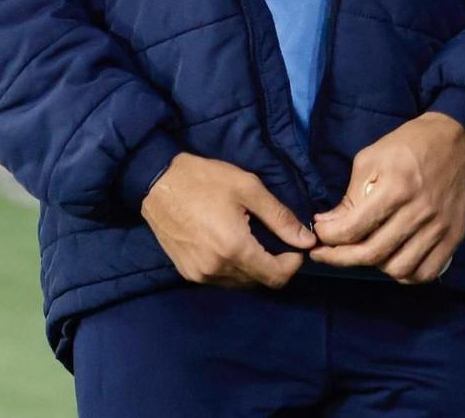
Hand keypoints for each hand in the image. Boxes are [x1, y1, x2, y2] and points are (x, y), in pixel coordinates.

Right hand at [140, 153, 314, 288]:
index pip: (275, 277)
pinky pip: (221, 280)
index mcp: (234, 248)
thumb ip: (280, 218)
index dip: (292, 265)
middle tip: (278, 241)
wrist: (158, 183)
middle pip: (258, 282)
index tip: (296, 247)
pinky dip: (235, 269)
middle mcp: (215, 269)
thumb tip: (307, 241)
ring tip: (256, 241)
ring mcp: (199, 274)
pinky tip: (235, 246)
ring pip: (240, 283)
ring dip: (254, 268)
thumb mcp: (249, 189)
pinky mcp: (187, 273)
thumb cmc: (205, 180)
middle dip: (275, 266)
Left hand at [311, 112, 464, 283]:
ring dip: (376, 266)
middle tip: (327, 253)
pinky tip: (395, 259)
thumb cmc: (407, 146)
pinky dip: (407, 274)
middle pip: (373, 254)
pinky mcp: (454, 236)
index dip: (329, 237)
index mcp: (396, 187)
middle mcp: (420, 211)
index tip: (320, 234)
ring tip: (367, 251)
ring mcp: (439, 227)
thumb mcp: (370, 159)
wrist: (454, 141)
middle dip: (340, 258)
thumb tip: (329, 225)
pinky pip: (426, 272)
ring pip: (399, 269)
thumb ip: (350, 196)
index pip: (354, 228)